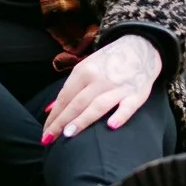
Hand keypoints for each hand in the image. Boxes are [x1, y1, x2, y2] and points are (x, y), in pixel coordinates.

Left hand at [40, 35, 161, 144]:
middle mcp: (99, 79)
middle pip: (77, 103)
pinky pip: (128, 107)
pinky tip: (111, 126)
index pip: (64, 98)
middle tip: (49, 139)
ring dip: (82, 120)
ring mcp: (118, 87)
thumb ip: (70, 89)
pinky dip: (120, 115)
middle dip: (61, 122)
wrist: (140, 47)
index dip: (53, 116)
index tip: (45, 133)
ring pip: (97, 105)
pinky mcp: (137, 94)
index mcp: (83, 71)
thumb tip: (50, 109)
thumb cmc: (108, 62)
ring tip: (68, 134)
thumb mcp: (85, 68)